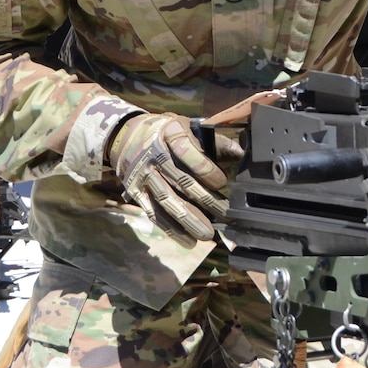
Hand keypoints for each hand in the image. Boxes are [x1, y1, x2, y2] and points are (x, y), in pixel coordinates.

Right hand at [108, 112, 228, 238]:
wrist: (125, 136)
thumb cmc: (166, 133)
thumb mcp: (187, 127)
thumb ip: (213, 142)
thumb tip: (242, 153)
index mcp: (170, 133)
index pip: (186, 151)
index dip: (205, 168)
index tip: (222, 182)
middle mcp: (154, 154)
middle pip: (180, 180)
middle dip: (205, 199)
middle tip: (226, 214)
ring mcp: (143, 175)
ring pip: (167, 199)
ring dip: (188, 219)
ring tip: (207, 234)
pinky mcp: (136, 192)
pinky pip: (154, 212)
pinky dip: (170, 229)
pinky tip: (188, 241)